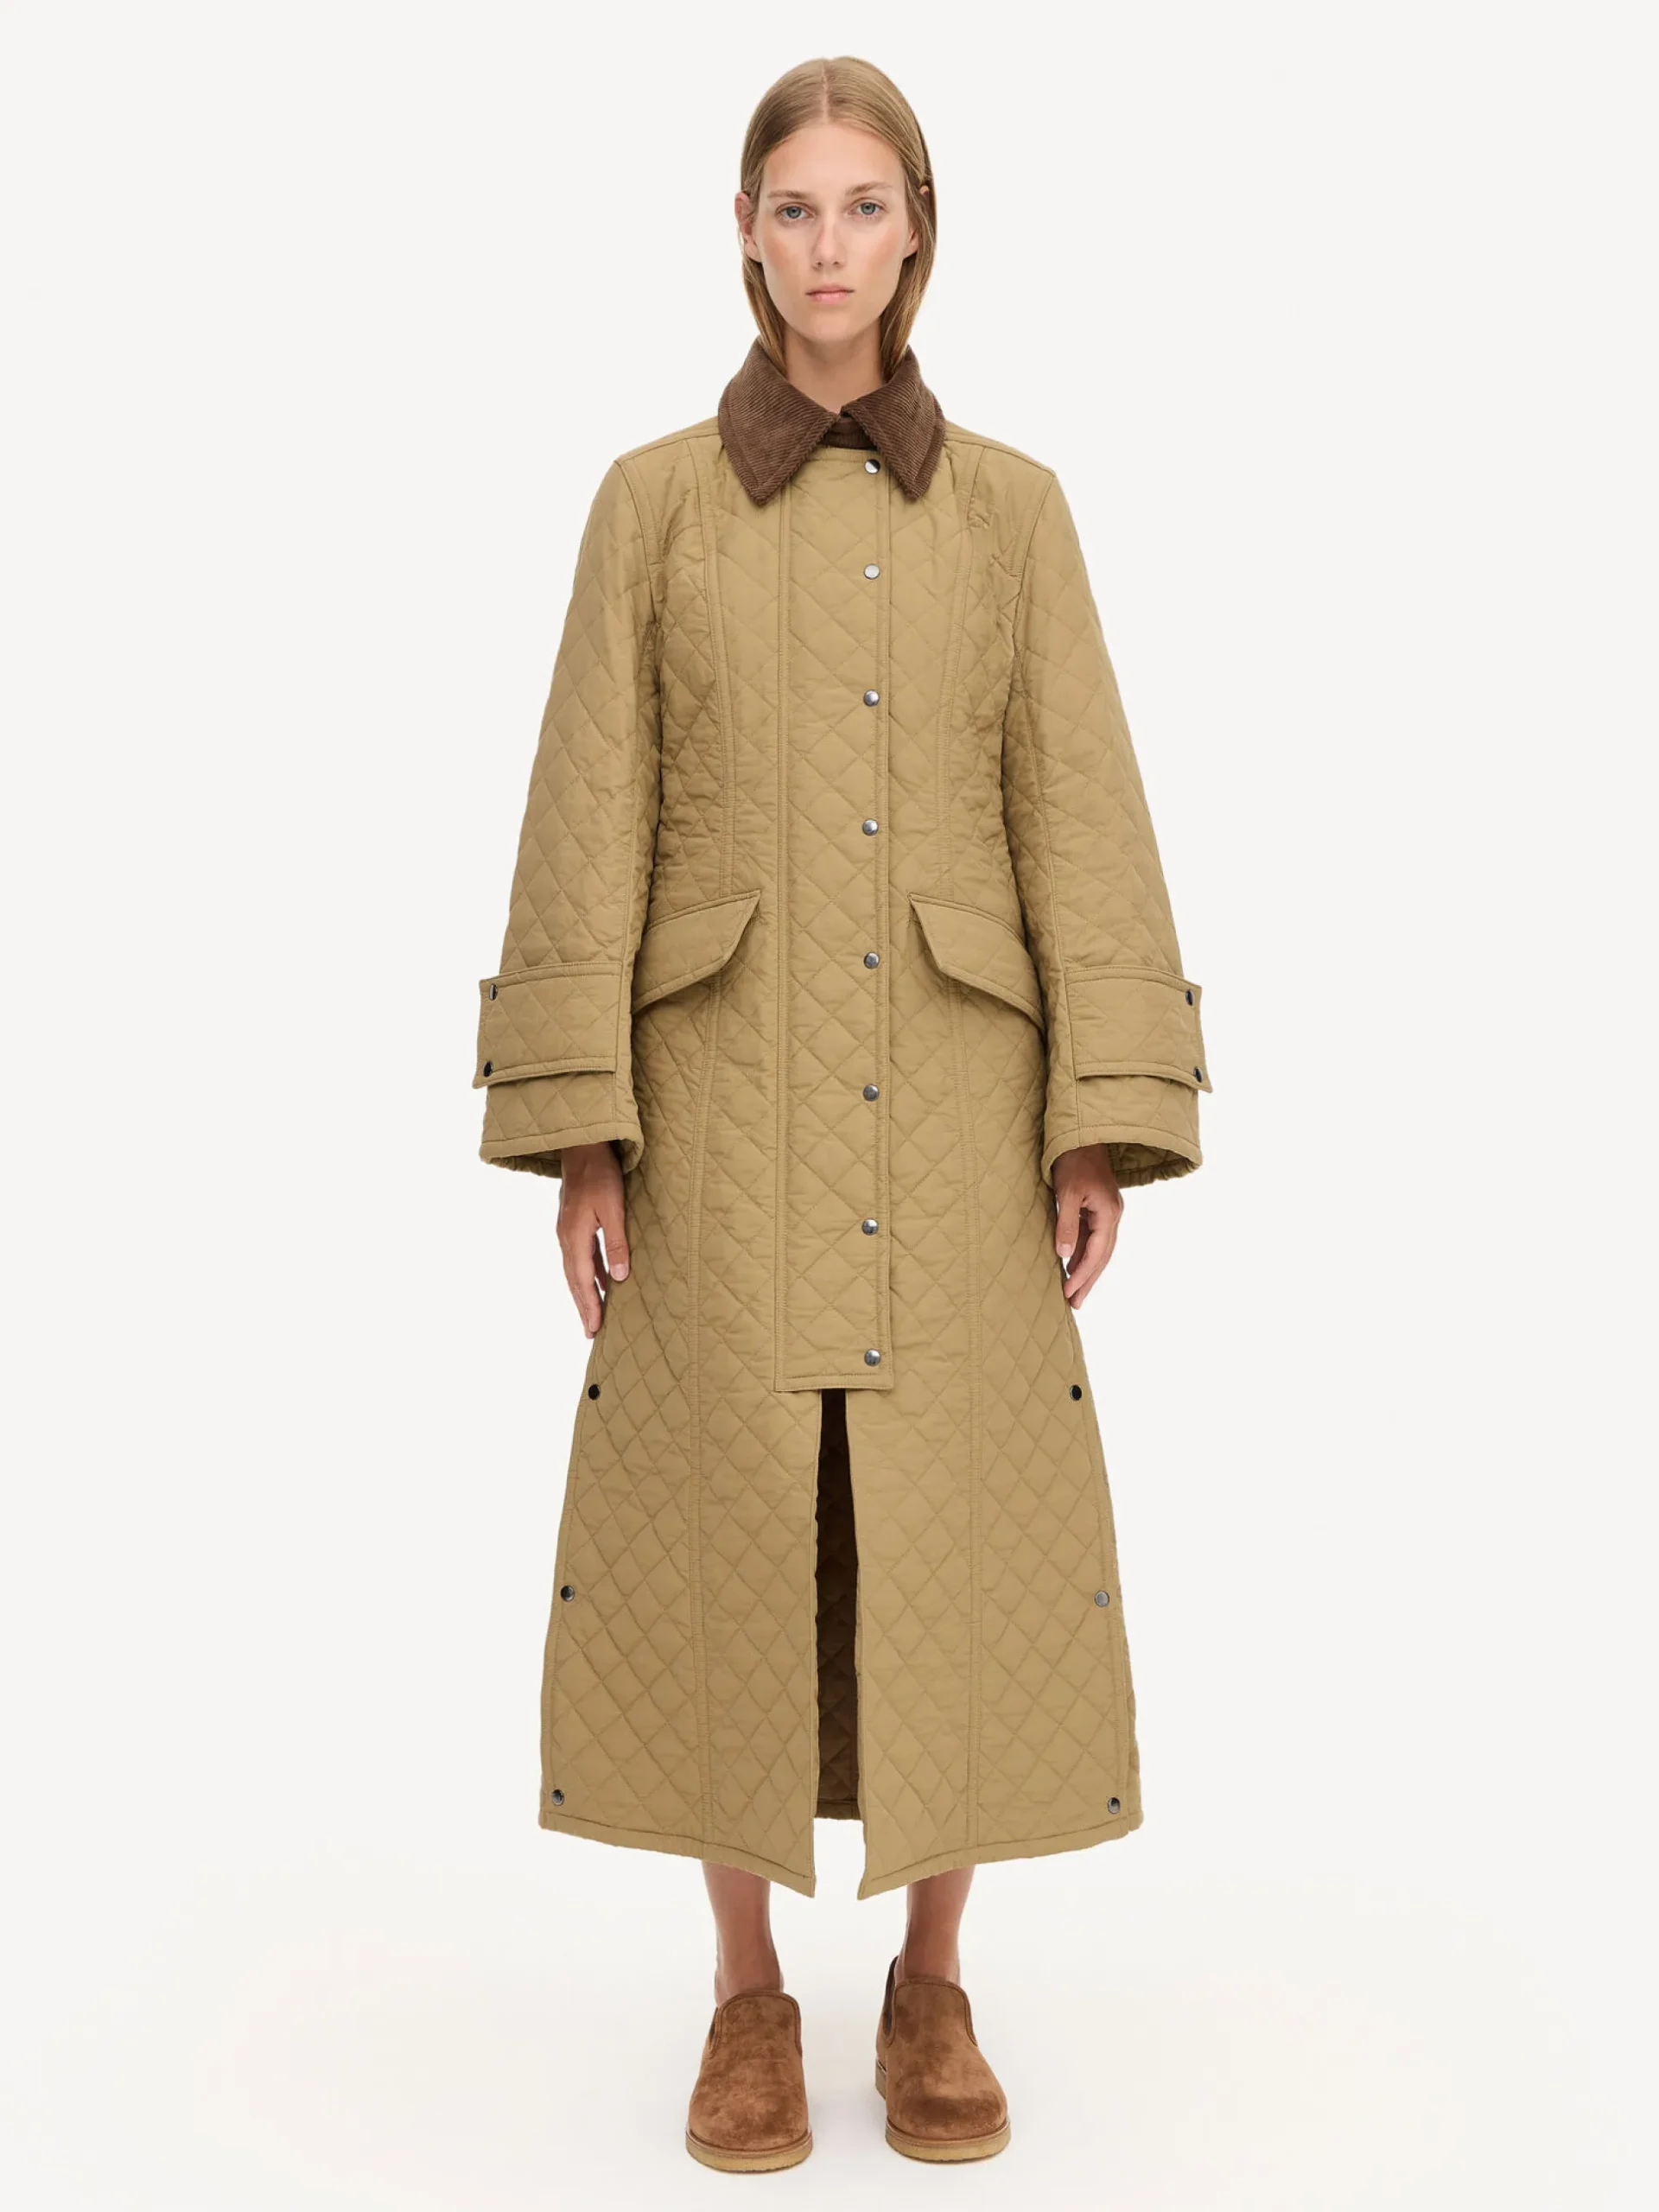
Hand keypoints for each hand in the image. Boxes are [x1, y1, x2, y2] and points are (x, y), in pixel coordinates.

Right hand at [557, 1142, 629, 1336]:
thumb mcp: (613, 1208)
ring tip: (594, 1314)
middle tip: (591, 1332)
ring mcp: (567, 1231)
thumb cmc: (600, 1175)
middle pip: (574, 1280)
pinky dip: (590, 1273)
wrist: (583, 1147)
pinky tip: (603, 1281)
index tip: (594, 1329)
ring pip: (576, 1270)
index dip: (588, 1305)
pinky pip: (581, 1257)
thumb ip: (616, 1243)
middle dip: (584, 1306)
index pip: (582, 1280)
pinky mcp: (573, 1224)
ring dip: (585, 1292)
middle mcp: (566, 1237)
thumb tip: (620, 1277)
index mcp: (574, 1236)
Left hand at [1051, 1143, 1122, 1307]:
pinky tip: (1073, 1265)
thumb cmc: (1074, 1160)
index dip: (1082, 1274)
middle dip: (1088, 1280)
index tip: (1068, 1292)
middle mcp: (1113, 1215)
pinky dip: (1084, 1253)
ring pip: (1099, 1249)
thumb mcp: (1066, 1193)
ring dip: (1087, 1270)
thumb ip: (1067, 1224)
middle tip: (1075, 1303)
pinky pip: (1093, 1237)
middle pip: (1102, 1256)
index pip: (1097, 1253)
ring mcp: (1107, 1212)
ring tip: (1074, 1292)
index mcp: (1109, 1213)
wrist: (1082, 1135)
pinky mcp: (1099, 1208)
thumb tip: (1064, 1255)